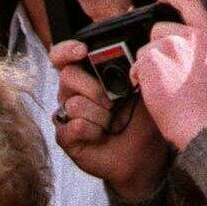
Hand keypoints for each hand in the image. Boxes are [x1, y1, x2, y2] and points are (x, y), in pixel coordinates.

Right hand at [51, 39, 169, 198]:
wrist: (143, 155)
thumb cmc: (141, 121)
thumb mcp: (142, 89)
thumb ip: (132, 69)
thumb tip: (133, 53)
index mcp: (87, 76)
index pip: (63, 56)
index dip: (66, 50)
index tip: (82, 51)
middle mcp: (72, 93)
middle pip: (68, 76)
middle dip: (95, 89)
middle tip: (113, 103)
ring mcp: (67, 115)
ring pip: (74, 104)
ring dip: (100, 115)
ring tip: (111, 124)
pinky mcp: (65, 137)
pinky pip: (74, 127)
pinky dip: (93, 131)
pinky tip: (101, 135)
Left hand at [131, 0, 206, 150]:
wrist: (199, 121)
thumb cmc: (202, 101)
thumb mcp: (206, 62)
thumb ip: (192, 44)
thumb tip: (164, 37)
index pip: (189, 3)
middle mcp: (191, 35)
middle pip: (158, 29)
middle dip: (154, 48)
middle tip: (165, 73)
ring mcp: (171, 43)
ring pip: (145, 48)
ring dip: (146, 65)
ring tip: (163, 84)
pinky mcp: (153, 55)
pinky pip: (136, 63)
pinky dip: (138, 76)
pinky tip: (154, 89)